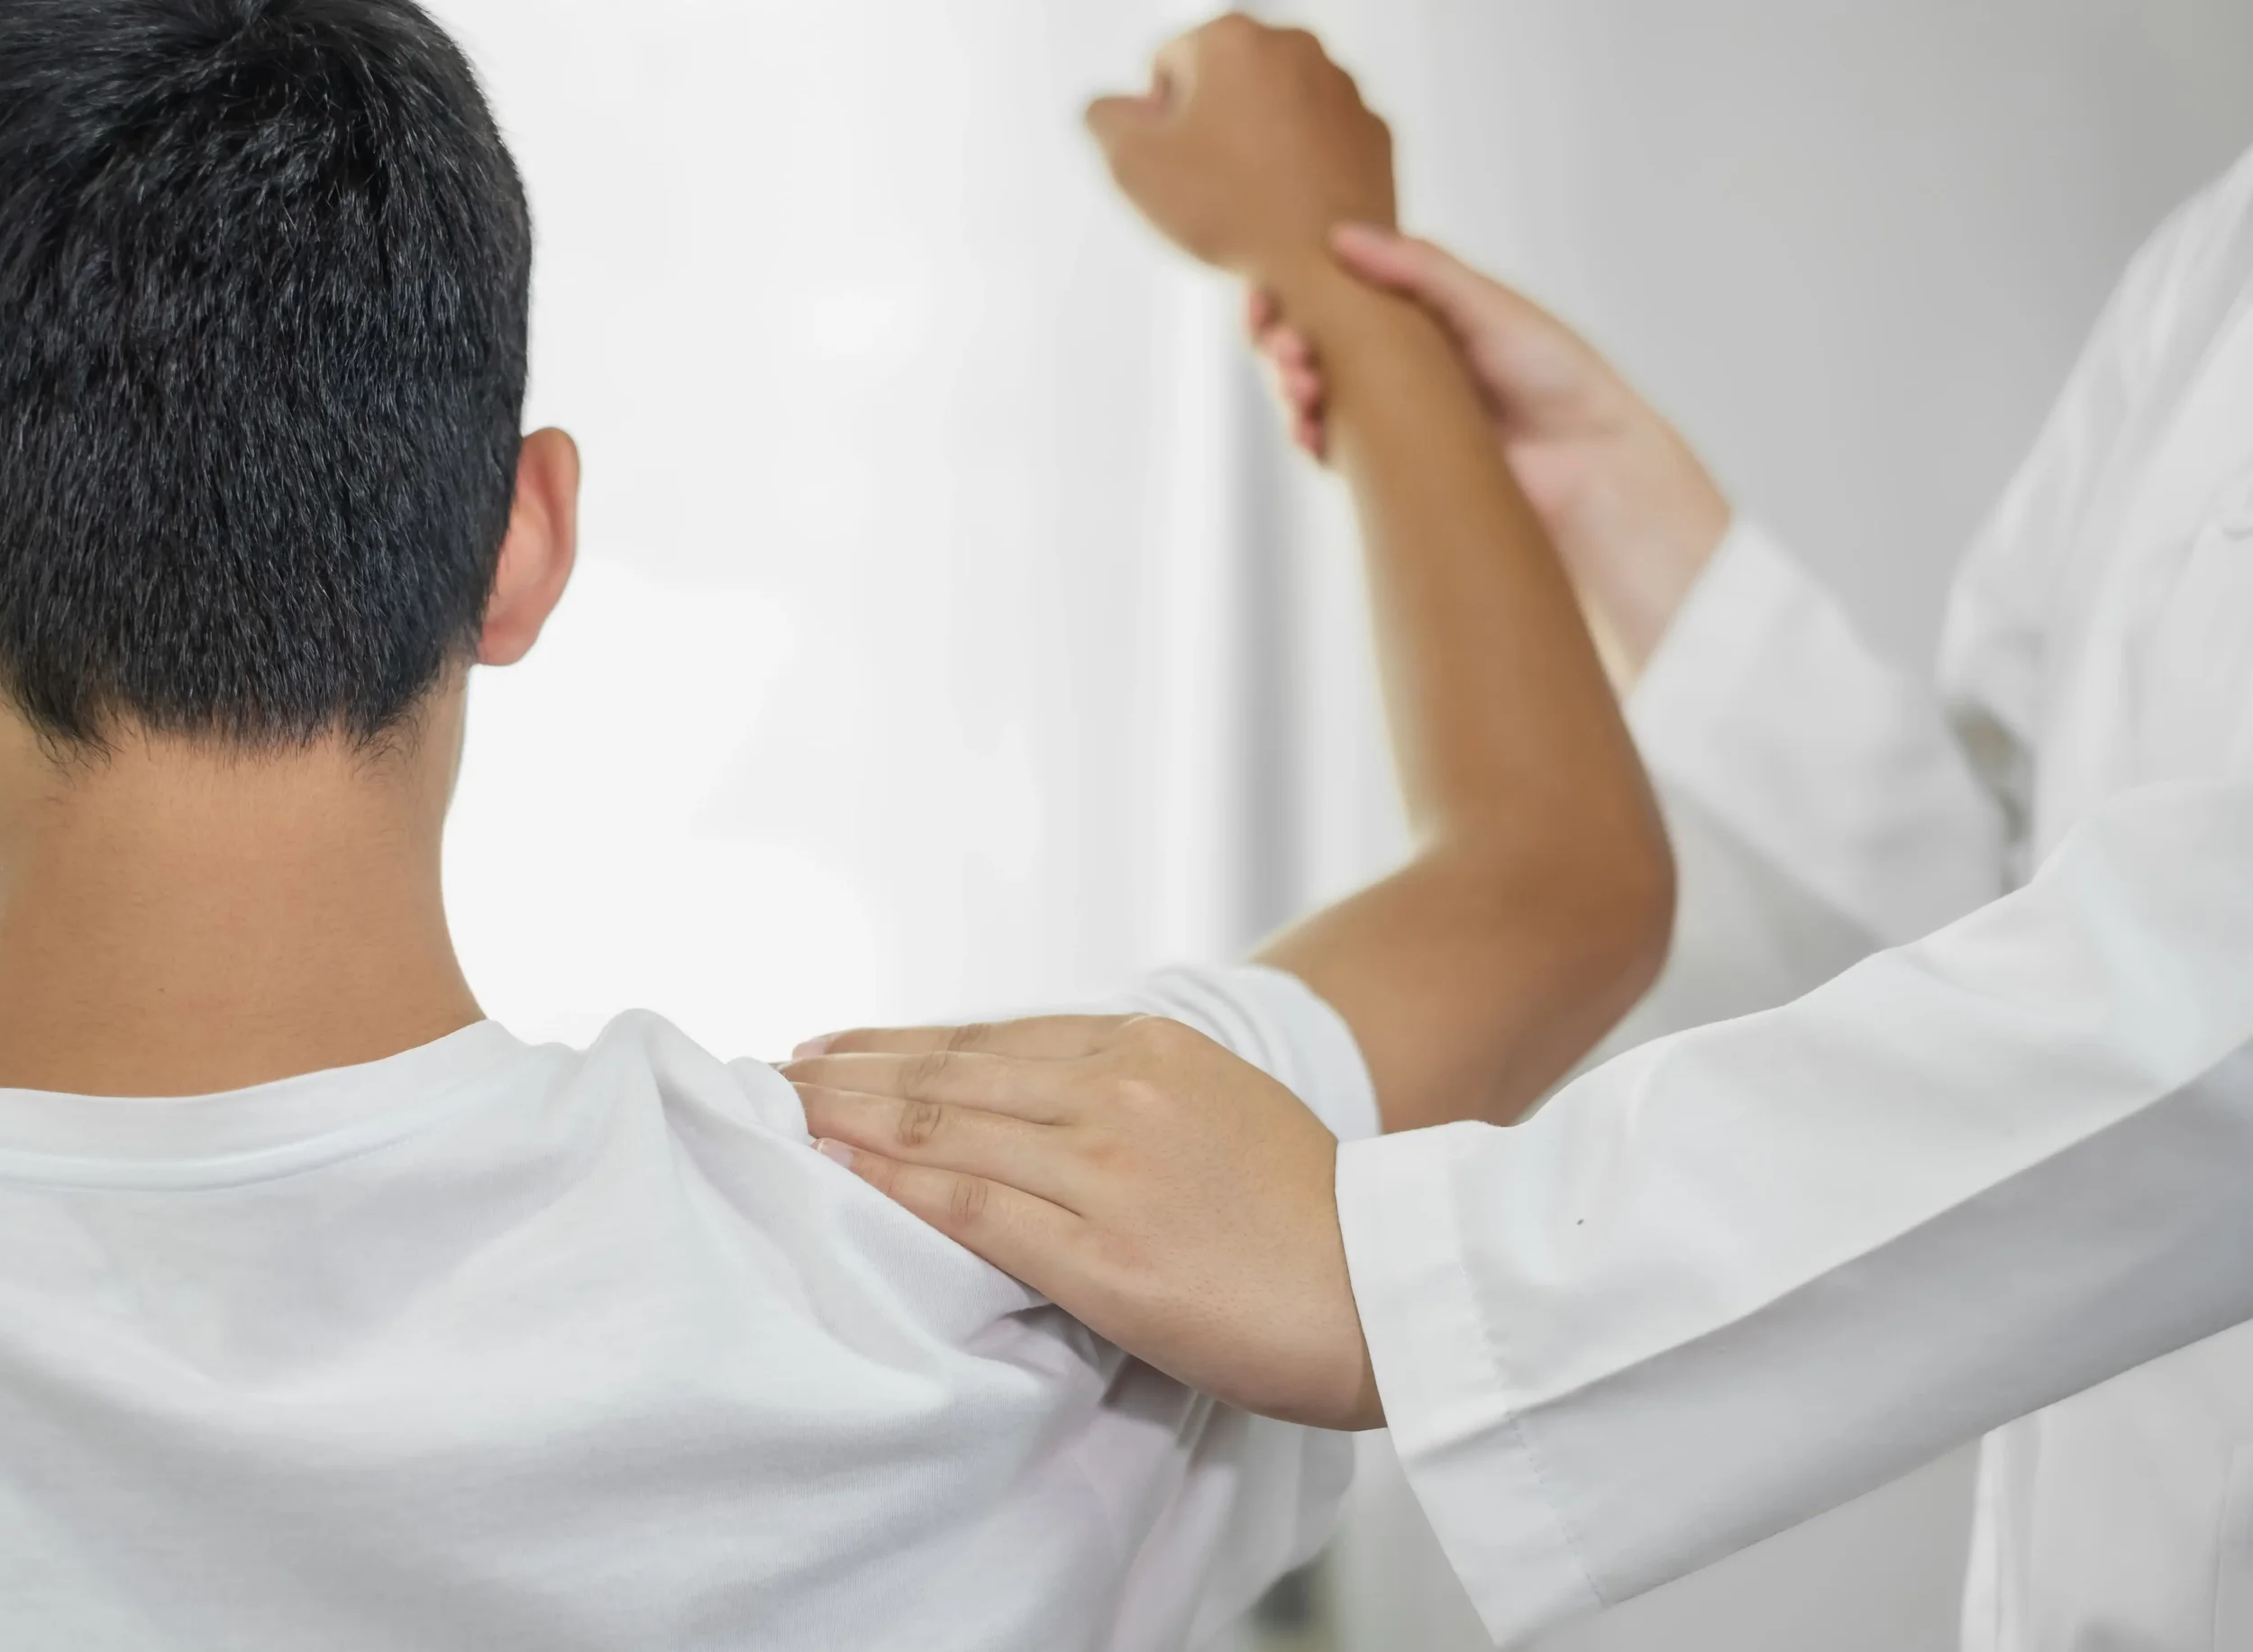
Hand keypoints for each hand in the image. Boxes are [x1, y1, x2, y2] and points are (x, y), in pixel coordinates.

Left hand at [784, 1015, 1383, 1432]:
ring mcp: (1106, 1168)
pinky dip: (892, 1185)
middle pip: (948, 1071)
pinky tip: (837, 1173)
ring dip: (848, 1119)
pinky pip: (969, 1207)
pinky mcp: (1102, 1254)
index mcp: (1148, 1047)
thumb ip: (1131, 1091)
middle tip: (775, 1070)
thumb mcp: (1218, 1106)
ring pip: (943, 1128)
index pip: (988, 1037)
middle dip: (849, 1070)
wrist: (1385, 1286)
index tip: (832, 1048)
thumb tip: (1040, 1098)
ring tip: (781, 1116)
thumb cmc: (1307, 1211)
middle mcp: (1118, 1089)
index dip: (897, 1043)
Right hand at [1086, 15, 1394, 287]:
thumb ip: (1102, 118)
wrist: (1327, 269)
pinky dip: (1302, 168)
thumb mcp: (1132, 163)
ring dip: (1256, 148)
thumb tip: (1110, 109)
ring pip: (1276, 112)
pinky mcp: (1375, 133)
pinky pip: (1321, 143)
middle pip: (1225, 84)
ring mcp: (1343, 88)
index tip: (1174, 165)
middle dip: (1211, 130)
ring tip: (1250, 204)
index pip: (1166, 66)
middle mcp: (1295, 46)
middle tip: (1208, 189)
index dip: (1157, 123)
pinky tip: (1288, 208)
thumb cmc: (1234, 213)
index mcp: (1231, 38)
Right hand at [1252, 226, 1731, 677]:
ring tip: (1302, 385)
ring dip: (1287, 387)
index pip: (1331, 291)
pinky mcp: (1392, 466)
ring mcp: (1388, 414)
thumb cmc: (1555, 373)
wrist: (1589, 460)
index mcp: (1413, 310)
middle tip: (1286, 345)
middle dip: (1278, 341)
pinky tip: (1308, 430)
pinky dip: (1308, 438)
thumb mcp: (1486, 304)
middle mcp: (1393, 360)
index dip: (1288, 291)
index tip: (1265, 293)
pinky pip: (1332, 452)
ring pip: (1310, 396)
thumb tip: (1337, 234)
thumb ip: (1417, 269)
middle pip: (1308, 342)